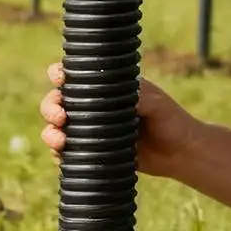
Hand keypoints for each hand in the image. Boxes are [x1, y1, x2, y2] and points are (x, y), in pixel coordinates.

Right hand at [39, 65, 201, 177]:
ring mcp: (90, 130)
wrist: (181, 154)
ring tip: (60, 140)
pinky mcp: (92, 153)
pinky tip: (61, 156)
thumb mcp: (157, 102)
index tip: (58, 79)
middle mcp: (93, 106)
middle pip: (56, 101)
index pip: (75, 75)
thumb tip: (115, 97)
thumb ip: (138, 96)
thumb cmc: (171, 120)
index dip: (59, 74)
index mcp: (106, 87)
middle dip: (50, 106)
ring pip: (55, 127)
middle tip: (61, 117)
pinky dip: (58, 154)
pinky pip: (66, 153)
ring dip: (49, 132)